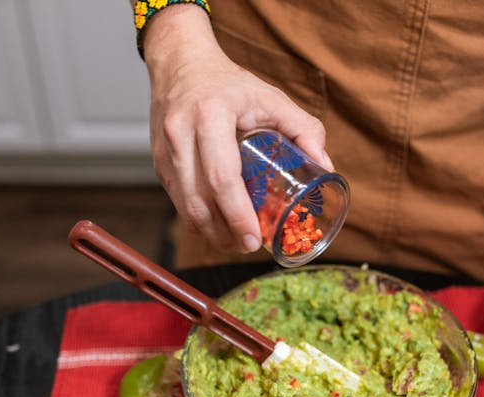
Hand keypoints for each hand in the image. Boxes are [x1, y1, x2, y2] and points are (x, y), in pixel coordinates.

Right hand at [142, 6, 331, 252]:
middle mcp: (181, 133)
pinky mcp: (158, 162)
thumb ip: (305, 129)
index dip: (238, 214)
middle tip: (249, 246)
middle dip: (225, 233)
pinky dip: (198, 219)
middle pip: (200, 200)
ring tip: (236, 241)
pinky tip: (218, 225)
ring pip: (184, 207)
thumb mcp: (271, 98)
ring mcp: (164, 150)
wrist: (180, 63)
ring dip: (210, 232)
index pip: (222, 177)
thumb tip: (325, 167)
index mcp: (210, 115)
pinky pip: (178, 200)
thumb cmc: (228, 84)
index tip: (255, 236)